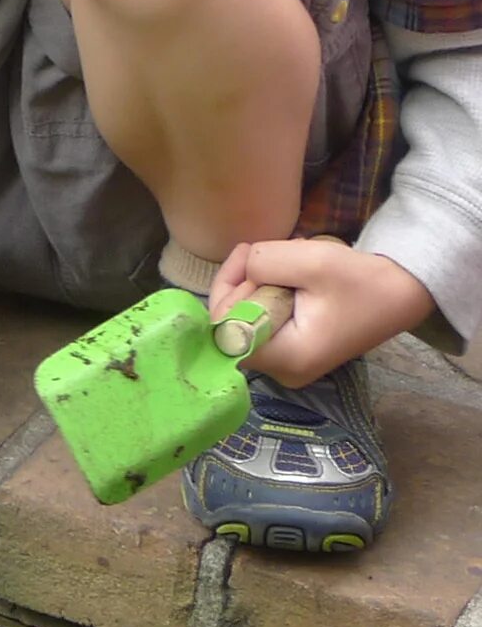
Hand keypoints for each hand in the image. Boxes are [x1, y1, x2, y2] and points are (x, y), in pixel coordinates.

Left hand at [209, 238, 432, 388]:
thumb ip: (262, 263)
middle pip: (230, 323)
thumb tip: (241, 269)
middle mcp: (281, 371)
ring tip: (292, 263)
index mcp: (287, 359)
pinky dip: (267, 291)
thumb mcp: (311, 260)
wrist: (403, 291)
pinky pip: (260, 318)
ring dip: (258, 282)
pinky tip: (292, 276)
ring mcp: (286, 363)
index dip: (229, 290)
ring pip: (243, 317)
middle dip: (245, 281)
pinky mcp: (291, 350)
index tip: (251, 260)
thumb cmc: (363, 280)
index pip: (223, 329)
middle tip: (279, 256)